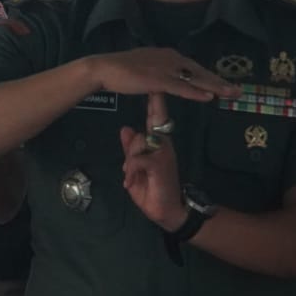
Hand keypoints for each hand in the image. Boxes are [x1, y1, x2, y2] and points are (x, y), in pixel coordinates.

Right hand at [85, 48, 239, 102]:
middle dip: (219, 82)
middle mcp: (170, 59)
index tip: (223, 85)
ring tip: (231, 94)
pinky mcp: (157, 79)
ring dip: (215, 87)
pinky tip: (208, 97)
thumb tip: (165, 82)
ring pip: (194, 80)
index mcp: (167, 55)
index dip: (209, 77)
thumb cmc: (119, 70)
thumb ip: (157, 73)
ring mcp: (164, 68)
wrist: (103, 68)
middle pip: (199, 72)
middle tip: (237, 91)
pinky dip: (195, 92)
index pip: (193, 67)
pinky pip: (181, 87)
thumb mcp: (143, 69)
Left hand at [121, 92, 184, 229]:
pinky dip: (131, 170)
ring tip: (131, 178)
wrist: (169, 212)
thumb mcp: (136, 168)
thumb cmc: (152, 189)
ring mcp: (164, 153)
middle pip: (140, 133)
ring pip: (139, 143)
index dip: (155, 102)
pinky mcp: (160, 164)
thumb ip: (131, 149)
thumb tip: (126, 128)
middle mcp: (163, 145)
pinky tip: (131, 181)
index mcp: (158, 144)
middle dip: (130, 150)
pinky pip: (138, 159)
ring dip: (130, 162)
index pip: (155, 119)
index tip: (153, 82)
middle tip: (129, 170)